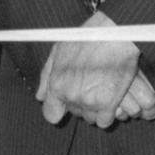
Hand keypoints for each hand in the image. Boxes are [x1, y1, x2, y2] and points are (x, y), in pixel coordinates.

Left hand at [37, 12, 151, 127]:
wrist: (113, 33)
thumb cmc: (86, 38)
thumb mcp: (58, 51)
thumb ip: (46, 76)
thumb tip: (40, 96)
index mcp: (57, 84)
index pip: (51, 114)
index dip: (58, 109)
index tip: (65, 105)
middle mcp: (71, 95)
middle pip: (74, 113)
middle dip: (80, 104)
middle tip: (90, 87)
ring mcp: (90, 101)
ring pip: (89, 118)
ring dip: (94, 109)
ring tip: (101, 90)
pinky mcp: (109, 103)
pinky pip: (104, 121)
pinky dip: (107, 114)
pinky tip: (110, 100)